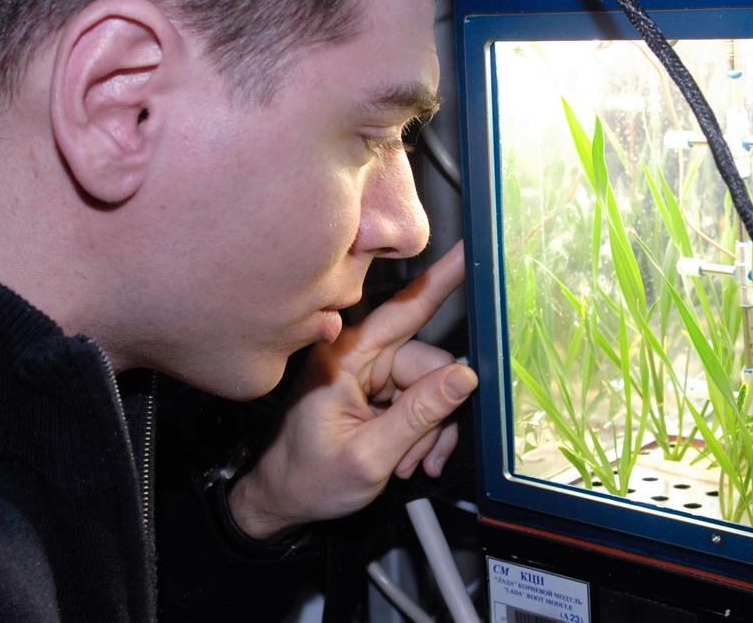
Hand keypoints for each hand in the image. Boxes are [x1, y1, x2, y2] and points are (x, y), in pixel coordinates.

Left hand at [228, 241, 476, 538]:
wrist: (283, 500)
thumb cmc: (308, 479)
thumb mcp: (369, 455)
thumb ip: (420, 414)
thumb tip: (464, 376)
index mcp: (346, 359)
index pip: (406, 309)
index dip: (443, 279)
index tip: (469, 252)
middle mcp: (358, 357)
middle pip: (428, 363)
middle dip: (436, 413)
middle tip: (424, 456)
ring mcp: (368, 373)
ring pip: (430, 386)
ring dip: (429, 430)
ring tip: (408, 463)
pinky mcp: (375, 390)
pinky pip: (420, 400)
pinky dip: (423, 433)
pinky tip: (410, 458)